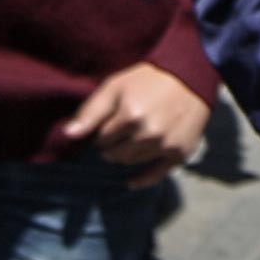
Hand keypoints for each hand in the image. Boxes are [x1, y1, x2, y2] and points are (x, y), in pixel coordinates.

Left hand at [48, 59, 208, 179]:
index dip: (103, 132)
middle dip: (112, 146)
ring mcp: (165, 145)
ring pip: (133, 162)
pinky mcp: (180, 153)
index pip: (102, 139)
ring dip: (127, 155)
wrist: (190, 76)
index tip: (109, 124)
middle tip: (117, 135)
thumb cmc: (148, 79)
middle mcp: (148, 133)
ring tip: (131, 141)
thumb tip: (68, 134)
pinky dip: (142, 180)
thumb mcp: (116, 86)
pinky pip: (156, 175)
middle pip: (116, 154)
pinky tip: (131, 183)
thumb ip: (91, 111)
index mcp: (130, 115)